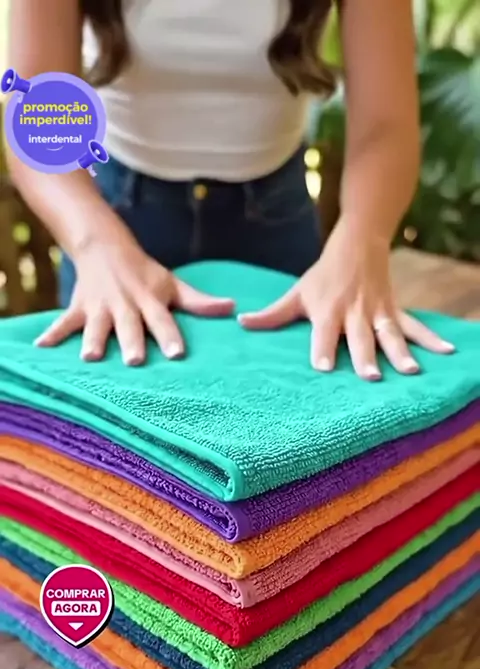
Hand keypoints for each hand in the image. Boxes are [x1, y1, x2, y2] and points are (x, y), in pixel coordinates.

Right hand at [35, 237, 234, 364]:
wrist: (104, 246)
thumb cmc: (144, 273)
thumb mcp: (172, 284)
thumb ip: (199, 301)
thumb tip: (232, 308)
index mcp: (150, 300)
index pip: (163, 320)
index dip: (169, 336)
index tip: (177, 354)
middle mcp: (125, 304)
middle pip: (129, 325)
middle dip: (130, 342)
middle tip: (133, 361)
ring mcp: (100, 306)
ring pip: (96, 326)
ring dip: (92, 340)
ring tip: (89, 357)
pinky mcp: (79, 307)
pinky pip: (65, 322)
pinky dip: (52, 334)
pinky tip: (40, 348)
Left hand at [238, 216, 454, 379]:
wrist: (359, 241)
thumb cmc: (324, 274)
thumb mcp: (297, 292)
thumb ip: (272, 314)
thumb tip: (241, 324)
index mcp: (327, 310)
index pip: (322, 334)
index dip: (322, 349)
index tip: (322, 368)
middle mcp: (354, 313)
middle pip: (360, 338)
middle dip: (365, 356)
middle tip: (370, 377)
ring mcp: (378, 311)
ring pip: (390, 334)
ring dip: (401, 352)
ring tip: (410, 372)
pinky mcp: (395, 309)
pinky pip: (415, 325)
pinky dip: (432, 338)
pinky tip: (447, 352)